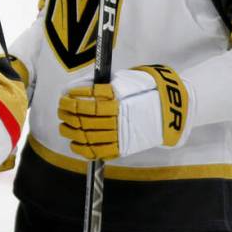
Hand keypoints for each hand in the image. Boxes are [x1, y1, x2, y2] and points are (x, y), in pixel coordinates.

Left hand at [58, 65, 190, 159]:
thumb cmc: (144, 92)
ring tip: (63, 126)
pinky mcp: (123, 147)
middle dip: (68, 114)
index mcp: (120, 98)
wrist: (170, 111)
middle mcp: (119, 116)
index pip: (89, 99)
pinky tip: (74, 143)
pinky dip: (82, 149)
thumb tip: (76, 86)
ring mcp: (121, 133)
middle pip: (85, 117)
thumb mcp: (125, 80)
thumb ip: (101, 84)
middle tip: (61, 110)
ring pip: (89, 135)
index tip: (64, 96)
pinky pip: (99, 151)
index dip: (73, 98)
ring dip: (71, 131)